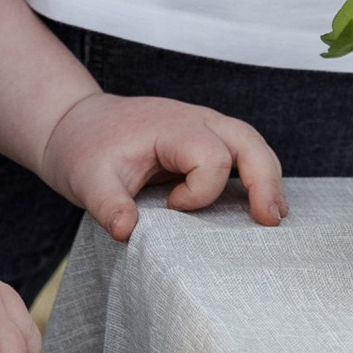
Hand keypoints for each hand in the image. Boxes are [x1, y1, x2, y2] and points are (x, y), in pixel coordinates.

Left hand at [40, 95, 287, 244]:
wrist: (78, 124)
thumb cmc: (85, 149)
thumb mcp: (87, 179)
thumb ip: (107, 204)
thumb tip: (125, 232)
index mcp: (170, 127)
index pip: (210, 156)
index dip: (200, 191)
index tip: (171, 208)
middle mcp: (195, 120)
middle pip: (247, 141)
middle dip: (264, 180)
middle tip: (269, 220)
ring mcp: (204, 127)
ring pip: (252, 144)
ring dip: (268, 178)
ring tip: (274, 216)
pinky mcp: (205, 140)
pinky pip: (243, 152)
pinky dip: (257, 176)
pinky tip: (261, 205)